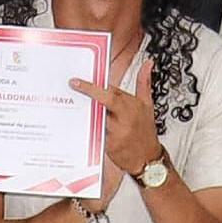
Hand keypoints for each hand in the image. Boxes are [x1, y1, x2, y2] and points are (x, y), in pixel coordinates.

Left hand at [81, 54, 164, 190]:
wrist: (148, 158)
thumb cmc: (146, 130)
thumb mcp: (147, 104)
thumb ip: (144, 82)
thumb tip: (148, 64)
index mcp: (132, 106)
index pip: (111, 92)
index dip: (94, 86)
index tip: (78, 82)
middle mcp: (125, 118)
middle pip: (105, 102)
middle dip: (89, 94)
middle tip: (73, 87)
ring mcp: (117, 132)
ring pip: (97, 118)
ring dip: (86, 111)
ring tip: (73, 105)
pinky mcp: (110, 145)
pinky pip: (95, 134)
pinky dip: (87, 128)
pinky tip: (77, 124)